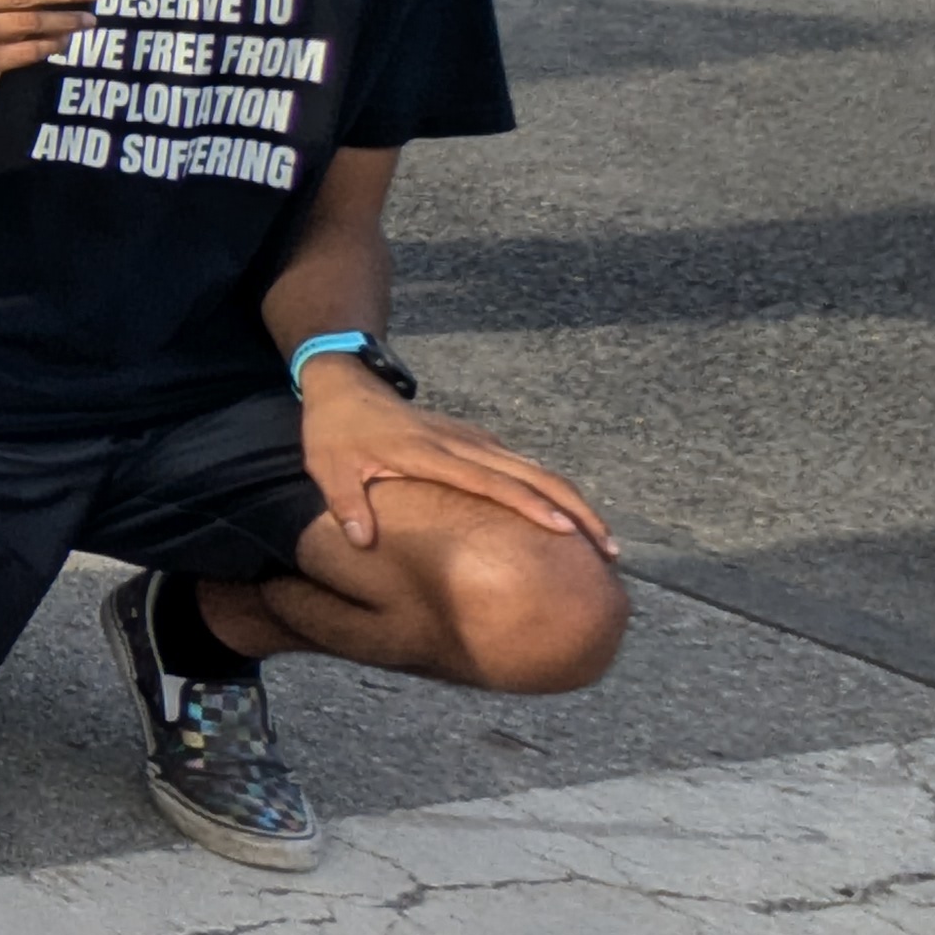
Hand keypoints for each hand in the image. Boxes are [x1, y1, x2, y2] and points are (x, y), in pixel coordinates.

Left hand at [302, 360, 604, 567]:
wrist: (346, 385)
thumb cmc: (335, 432)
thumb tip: (361, 543)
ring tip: (603, 541)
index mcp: (429, 454)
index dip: (529, 506)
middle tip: (608, 549)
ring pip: (535, 470)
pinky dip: (552, 490)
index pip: (490, 482)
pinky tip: (570, 518)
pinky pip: (522, 466)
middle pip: (531, 476)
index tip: (565, 530)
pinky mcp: (476, 440)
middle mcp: (462, 444)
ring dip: (572, 502)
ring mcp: (473, 439)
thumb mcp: (327, 468)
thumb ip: (346, 504)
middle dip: (574, 510)